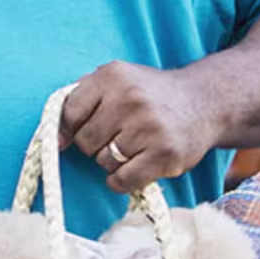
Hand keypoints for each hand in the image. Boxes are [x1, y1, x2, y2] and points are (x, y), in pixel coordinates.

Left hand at [59, 61, 221, 194]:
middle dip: (92, 145)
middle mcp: (130, 99)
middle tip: (112, 138)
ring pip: (103, 161)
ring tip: (129, 148)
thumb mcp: (117, 79)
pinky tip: (130, 169)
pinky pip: (123, 180)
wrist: (204, 102)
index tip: (74, 134)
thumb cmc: (150, 94)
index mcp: (112, 77)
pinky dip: (119, 181)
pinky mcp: (165, 155)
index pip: (69, 112)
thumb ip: (82, 97)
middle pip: (84, 140)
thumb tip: (55, 140)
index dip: (68, 128)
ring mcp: (148, 128)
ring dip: (110, 161)